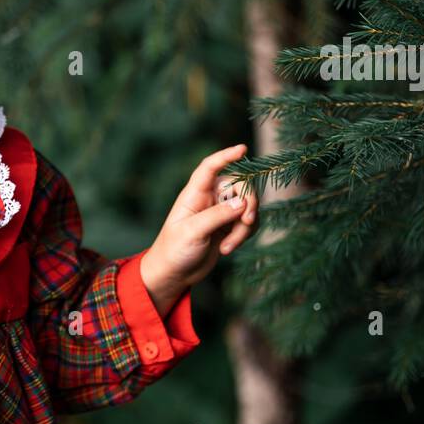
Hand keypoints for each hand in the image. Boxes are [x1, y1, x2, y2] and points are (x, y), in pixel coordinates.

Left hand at [138, 144, 259, 311]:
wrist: (174, 274)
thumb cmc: (174, 250)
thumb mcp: (193, 232)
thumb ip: (218, 216)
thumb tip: (243, 202)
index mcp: (194, 194)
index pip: (210, 167)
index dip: (225, 156)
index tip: (242, 149)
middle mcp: (209, 199)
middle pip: (239, 186)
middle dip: (249, 203)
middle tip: (247, 221)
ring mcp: (220, 212)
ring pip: (247, 206)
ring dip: (245, 226)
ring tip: (228, 246)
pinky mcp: (229, 226)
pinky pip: (248, 222)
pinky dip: (245, 234)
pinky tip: (228, 249)